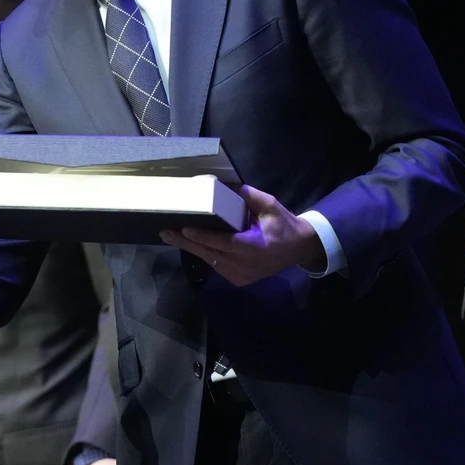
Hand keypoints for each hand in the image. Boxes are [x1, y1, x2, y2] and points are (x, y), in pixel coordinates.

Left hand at [162, 185, 325, 285]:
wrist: (299, 248)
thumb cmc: (283, 225)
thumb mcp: (269, 205)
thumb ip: (247, 196)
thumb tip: (223, 185)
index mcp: (253, 248)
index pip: (222, 242)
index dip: (202, 236)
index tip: (184, 229)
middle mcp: (244, 266)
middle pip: (210, 253)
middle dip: (186, 242)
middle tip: (165, 232)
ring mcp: (240, 276)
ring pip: (210, 260)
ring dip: (191, 248)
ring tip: (171, 236)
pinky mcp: (238, 279)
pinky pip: (216, 265)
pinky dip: (204, 253)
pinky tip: (190, 243)